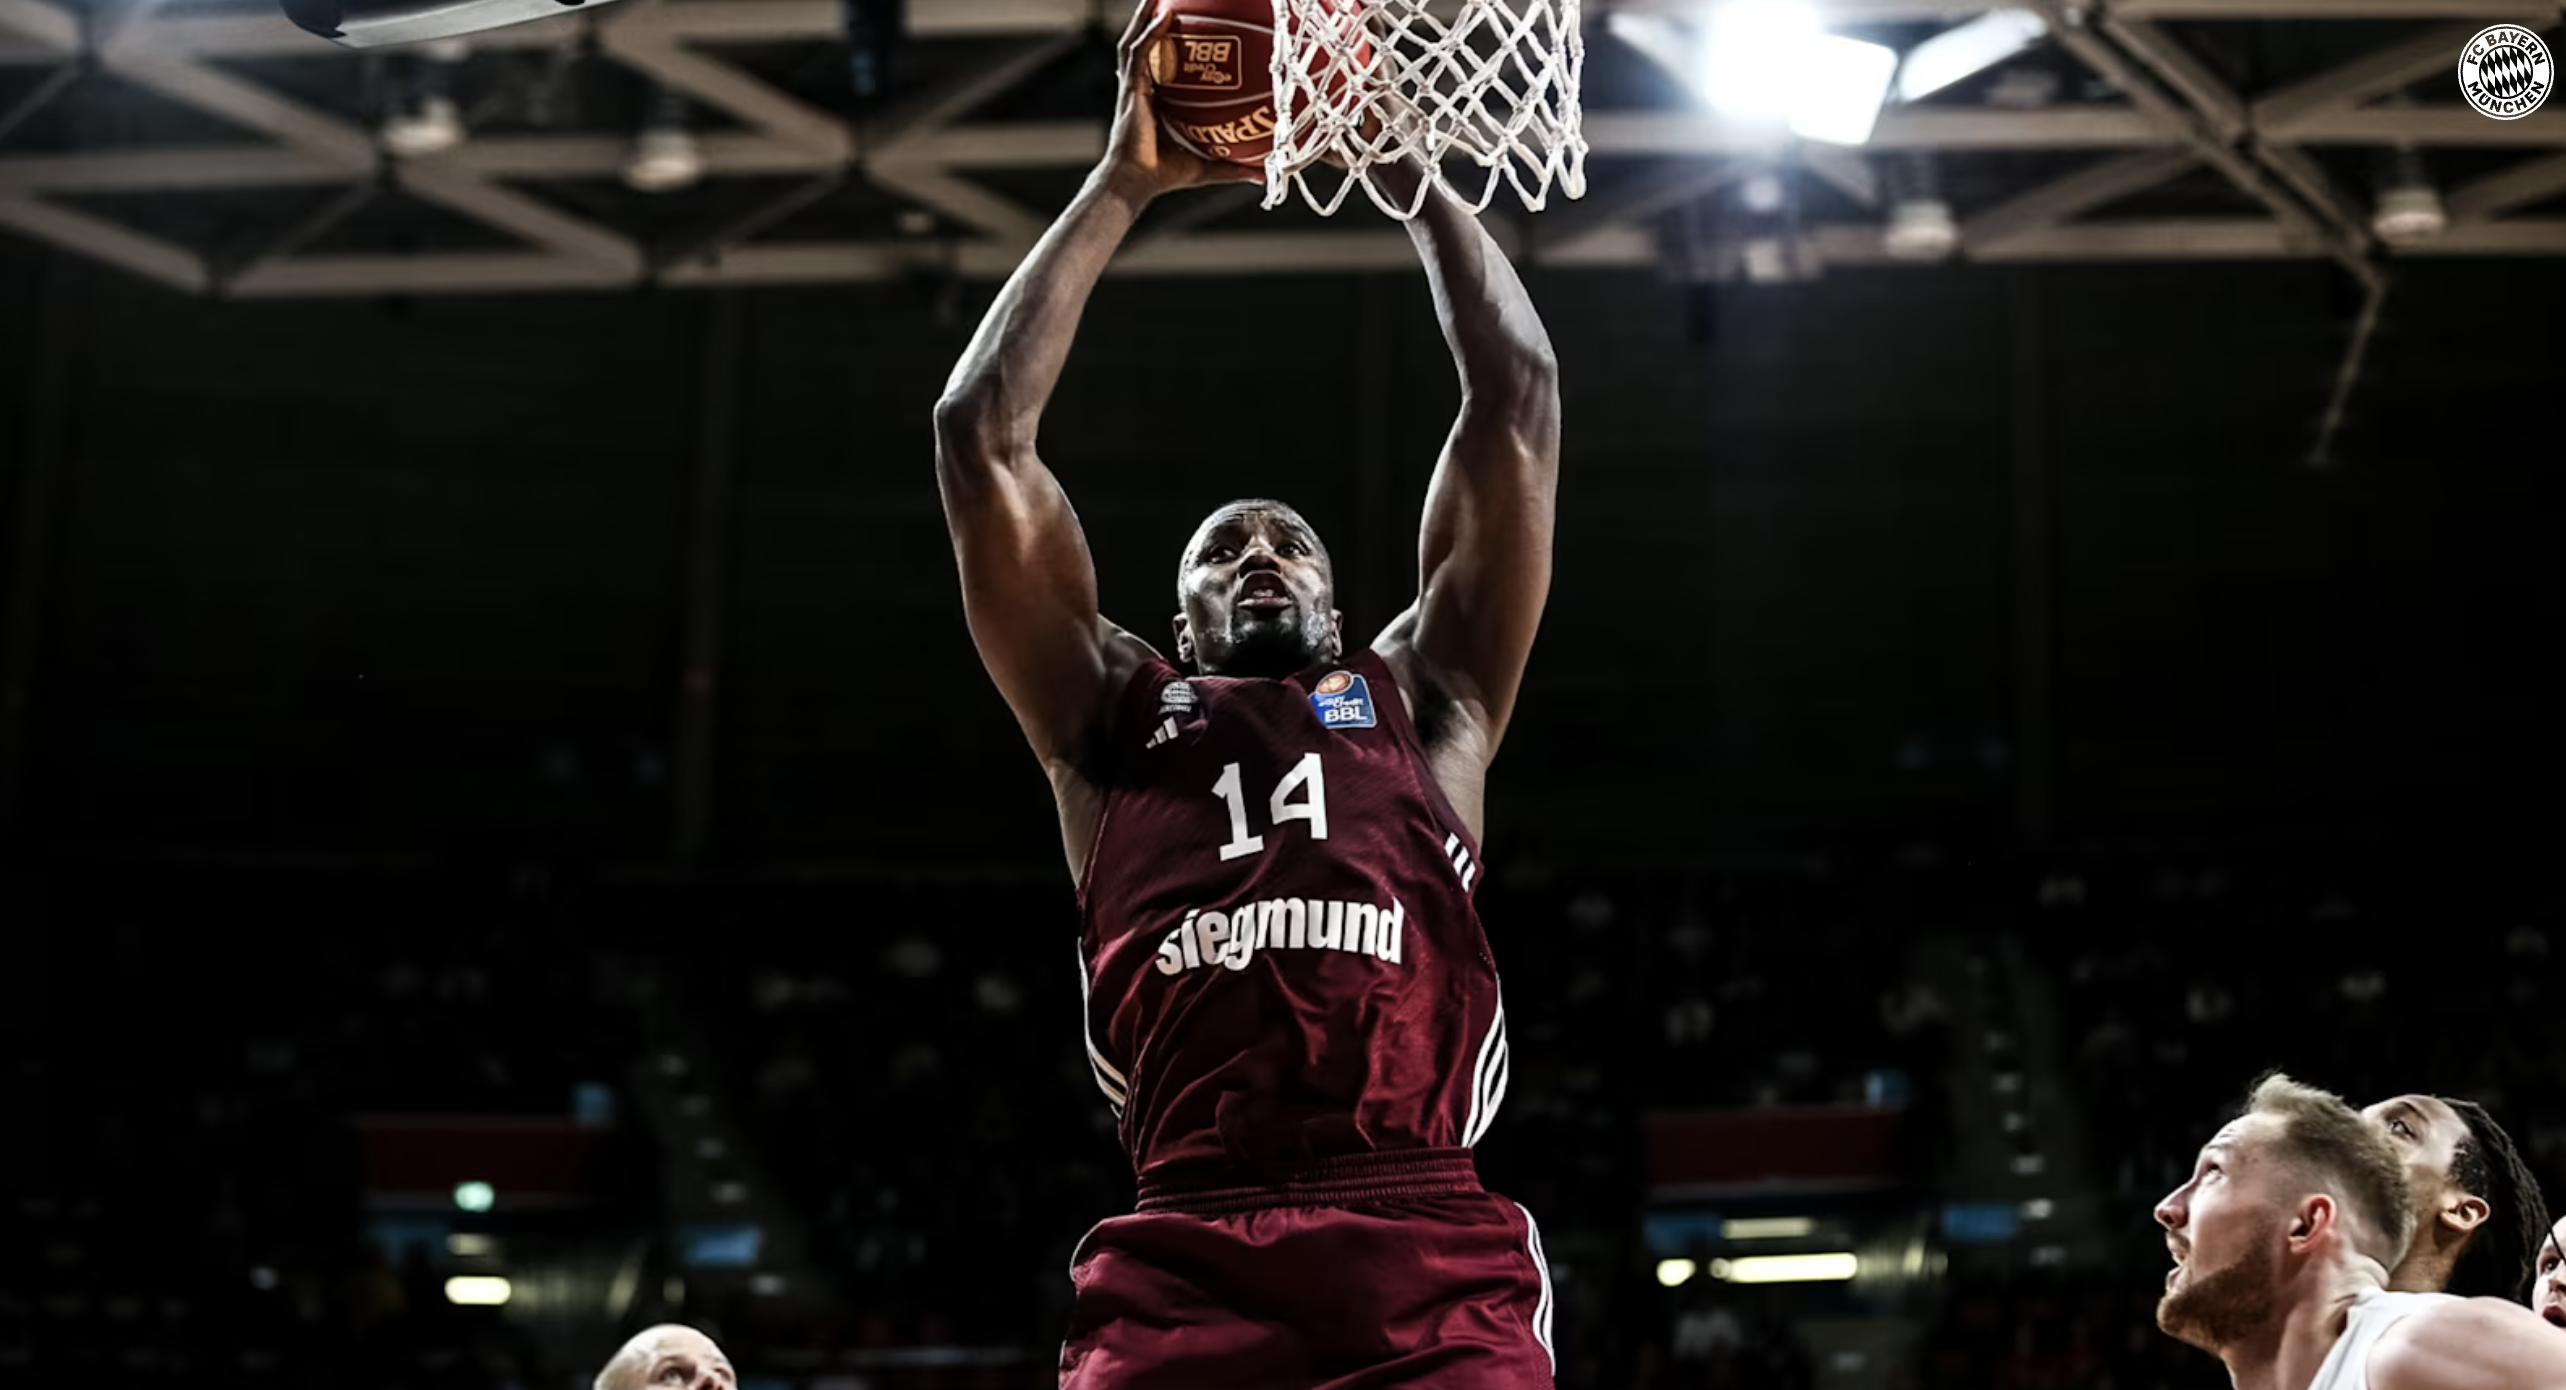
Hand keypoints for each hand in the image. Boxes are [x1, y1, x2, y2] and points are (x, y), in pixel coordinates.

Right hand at [1100, 1, 1264, 201]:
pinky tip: (1164, 16)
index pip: (1161, 63)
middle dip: (1153, 19)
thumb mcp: (1206, 167)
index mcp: (1155, 100)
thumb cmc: (1163, 176)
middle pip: (1145, 44)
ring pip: (1136, 41)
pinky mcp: (1131, 89)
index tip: (1184, 24)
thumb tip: (1263, 175)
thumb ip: (1232, 167)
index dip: (1168, 42)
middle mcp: (1142, 88)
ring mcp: (1133, 86)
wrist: (1134, 182)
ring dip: (1146, 16)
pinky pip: (1141, 54)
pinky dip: (1151, 34)